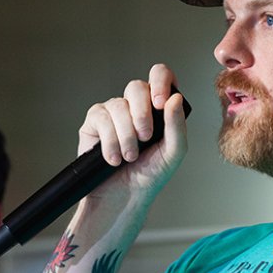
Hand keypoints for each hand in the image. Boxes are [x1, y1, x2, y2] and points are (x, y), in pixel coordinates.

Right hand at [78, 63, 187, 199]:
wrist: (124, 196)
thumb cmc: (151, 174)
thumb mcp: (174, 152)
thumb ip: (177, 125)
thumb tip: (175, 98)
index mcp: (158, 107)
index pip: (160, 76)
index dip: (160, 81)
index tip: (160, 104)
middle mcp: (135, 105)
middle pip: (136, 87)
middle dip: (142, 114)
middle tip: (145, 138)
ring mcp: (113, 111)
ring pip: (118, 105)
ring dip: (126, 135)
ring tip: (129, 157)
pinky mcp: (94, 122)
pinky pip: (100, 117)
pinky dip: (110, 141)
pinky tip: (113, 158)